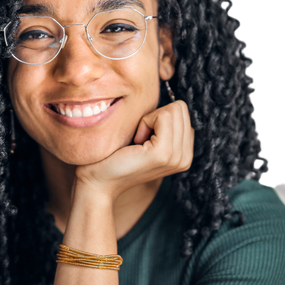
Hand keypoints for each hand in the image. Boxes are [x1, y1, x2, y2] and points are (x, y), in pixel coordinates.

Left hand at [73, 100, 193, 202]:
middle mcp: (185, 158)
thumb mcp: (148, 139)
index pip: (184, 113)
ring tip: (138, 141)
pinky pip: (163, 116)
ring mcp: (176, 157)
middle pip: (181, 109)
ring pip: (174, 110)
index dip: (160, 117)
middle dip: (156, 116)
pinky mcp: (163, 153)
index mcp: (185, 154)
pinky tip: (135, 141)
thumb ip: (165, 126)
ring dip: (150, 120)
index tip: (144, 137)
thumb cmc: (117, 156)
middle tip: (139, 139)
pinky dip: (145, 122)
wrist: (99, 181)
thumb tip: (172, 103)